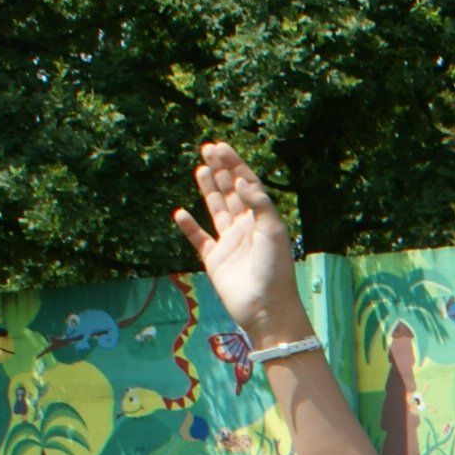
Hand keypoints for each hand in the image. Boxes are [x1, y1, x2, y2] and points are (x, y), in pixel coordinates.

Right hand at [174, 143, 307, 346]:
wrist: (265, 306)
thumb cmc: (274, 269)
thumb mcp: (273, 231)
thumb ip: (259, 203)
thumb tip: (241, 180)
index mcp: (262, 219)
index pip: (247, 185)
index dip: (235, 165)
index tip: (221, 147)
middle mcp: (246, 228)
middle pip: (231, 192)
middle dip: (221, 170)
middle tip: (207, 148)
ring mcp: (229, 243)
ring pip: (216, 210)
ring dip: (208, 190)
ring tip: (199, 169)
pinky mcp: (215, 260)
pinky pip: (199, 240)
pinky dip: (189, 227)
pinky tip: (180, 212)